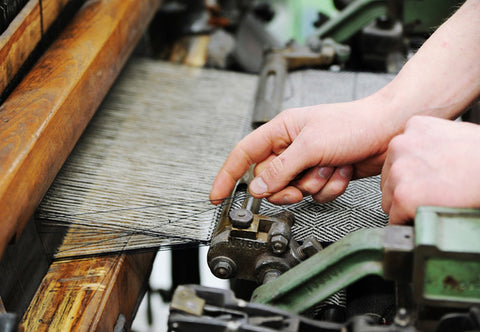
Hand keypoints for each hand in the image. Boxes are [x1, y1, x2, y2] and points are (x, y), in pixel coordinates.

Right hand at [210, 96, 391, 204]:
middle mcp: (290, 148)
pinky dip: (329, 187)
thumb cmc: (354, 123)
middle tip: (301, 183)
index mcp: (280, 131)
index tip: (217, 195)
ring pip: (293, 190)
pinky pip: (315, 194)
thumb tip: (257, 187)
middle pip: (269, 180)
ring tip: (330, 166)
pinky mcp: (322, 175)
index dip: (227, 175)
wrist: (388, 130)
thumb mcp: (310, 145)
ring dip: (314, 184)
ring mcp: (307, 163)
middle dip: (287, 186)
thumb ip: (280, 169)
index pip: (243, 154)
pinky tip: (341, 170)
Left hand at [381, 116, 479, 223]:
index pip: (398, 157)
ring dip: (408, 207)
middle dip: (408, 190)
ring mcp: (399, 170)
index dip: (413, 174)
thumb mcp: (458, 134)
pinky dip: (410, 222)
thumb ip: (432, 143)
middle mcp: (400, 146)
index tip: (428, 179)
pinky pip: (395, 219)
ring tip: (436, 202)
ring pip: (390, 200)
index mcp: (414, 127)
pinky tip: (431, 214)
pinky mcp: (403, 196)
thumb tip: (427, 158)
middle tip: (436, 193)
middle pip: (389, 178)